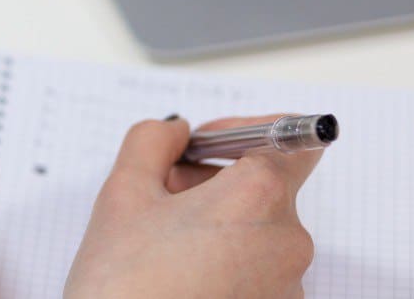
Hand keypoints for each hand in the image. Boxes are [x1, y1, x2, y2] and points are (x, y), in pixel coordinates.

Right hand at [65, 114, 321, 298]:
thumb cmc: (124, 284)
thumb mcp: (123, 192)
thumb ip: (152, 142)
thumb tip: (175, 131)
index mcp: (258, 197)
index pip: (290, 139)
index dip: (242, 131)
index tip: (202, 144)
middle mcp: (288, 242)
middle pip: (264, 188)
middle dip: (212, 181)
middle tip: (159, 194)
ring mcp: (287, 288)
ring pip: (256, 232)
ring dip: (215, 223)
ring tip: (160, 243)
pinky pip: (255, 273)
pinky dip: (222, 262)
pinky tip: (176, 275)